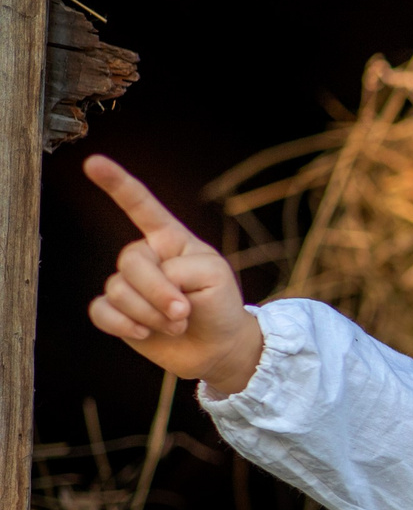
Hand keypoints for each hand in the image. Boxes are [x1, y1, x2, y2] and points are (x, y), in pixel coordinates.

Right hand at [82, 155, 264, 395]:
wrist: (220, 347)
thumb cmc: (221, 304)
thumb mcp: (215, 277)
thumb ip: (181, 270)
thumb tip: (149, 287)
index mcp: (170, 239)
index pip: (141, 207)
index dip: (117, 185)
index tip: (93, 162)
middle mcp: (145, 257)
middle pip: (130, 261)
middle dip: (158, 291)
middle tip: (184, 313)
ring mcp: (128, 284)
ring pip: (118, 290)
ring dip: (151, 314)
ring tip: (178, 324)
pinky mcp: (116, 312)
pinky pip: (102, 312)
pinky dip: (125, 325)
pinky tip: (145, 333)